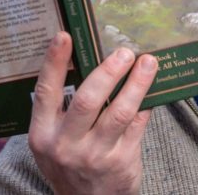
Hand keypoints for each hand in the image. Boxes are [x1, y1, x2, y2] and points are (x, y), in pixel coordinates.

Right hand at [28, 31, 157, 194]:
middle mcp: (66, 145)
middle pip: (88, 100)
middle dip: (108, 71)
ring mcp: (95, 155)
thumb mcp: (53, 140)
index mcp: (43, 134)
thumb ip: (63, 109)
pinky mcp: (122, 161)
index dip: (54, 62)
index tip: (64, 36)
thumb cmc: (70, 162)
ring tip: (148, 62)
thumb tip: (90, 61)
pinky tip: (154, 88)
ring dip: (137, 83)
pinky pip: (138, 124)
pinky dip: (146, 103)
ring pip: (120, 111)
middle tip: (124, 52)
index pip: (46, 92)